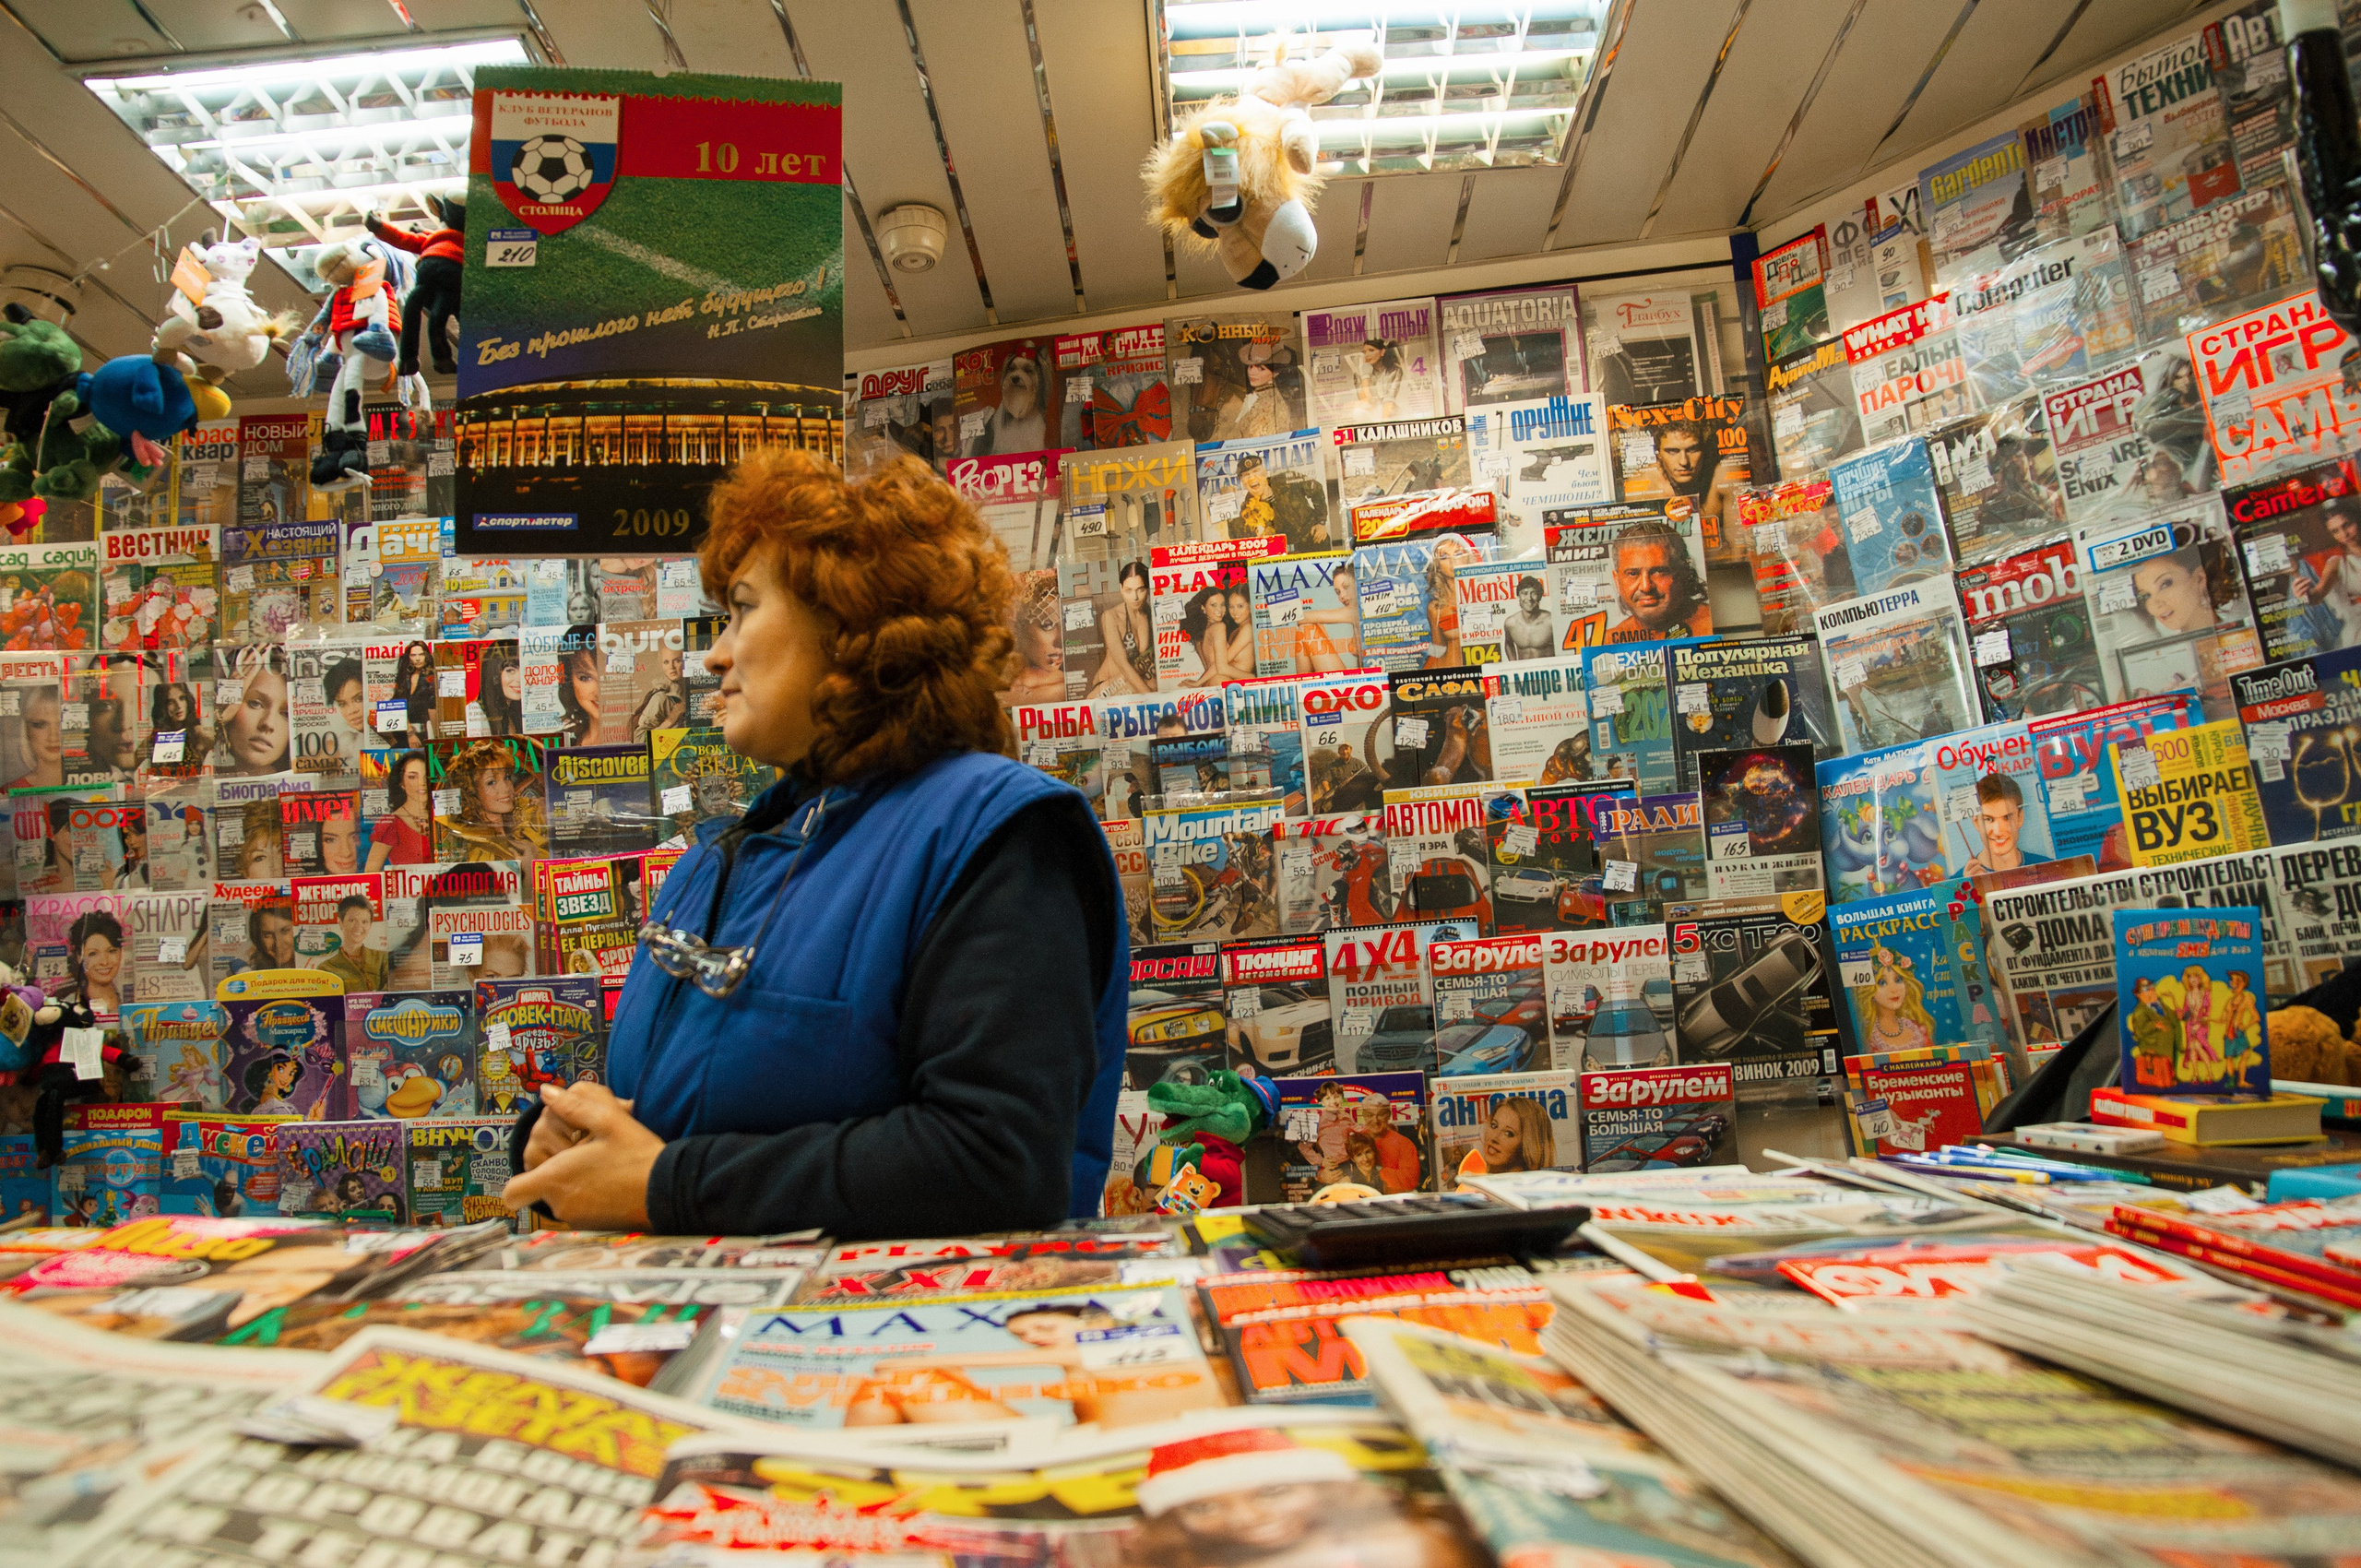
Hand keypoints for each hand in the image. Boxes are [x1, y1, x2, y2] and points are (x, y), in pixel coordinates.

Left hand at [500, 1082, 660, 1228]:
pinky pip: (581, 1210)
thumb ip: (573, 1105)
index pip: (512, 1193)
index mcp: (555, 1178)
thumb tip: (546, 1092)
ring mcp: (577, 1220)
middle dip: (559, 1172)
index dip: (519, 1181)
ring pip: (563, 1199)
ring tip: (606, 1165)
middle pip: (543, 1189)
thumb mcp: (609, 1120)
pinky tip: (614, 1182)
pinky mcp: (594, 1229)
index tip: (541, 1166)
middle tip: (588, 1153)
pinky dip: (590, 1197)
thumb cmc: (638, 1156)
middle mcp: (561, 1204)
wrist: (671, 1191)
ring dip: (575, 1184)